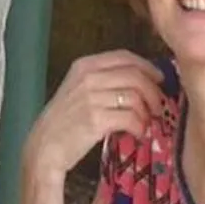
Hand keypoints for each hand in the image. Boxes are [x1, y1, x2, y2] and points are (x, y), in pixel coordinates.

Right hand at [22, 51, 165, 187]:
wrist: (45, 146)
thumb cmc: (65, 120)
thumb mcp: (79, 90)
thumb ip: (104, 80)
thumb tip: (142, 80)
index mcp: (85, 65)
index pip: (125, 57)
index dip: (147, 67)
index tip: (159, 80)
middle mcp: (88, 77)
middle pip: (135, 75)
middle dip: (153, 91)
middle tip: (157, 107)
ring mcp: (91, 97)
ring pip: (135, 97)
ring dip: (147, 112)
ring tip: (145, 123)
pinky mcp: (96, 119)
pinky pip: (130, 118)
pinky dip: (140, 127)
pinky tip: (137, 133)